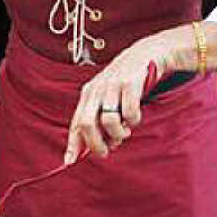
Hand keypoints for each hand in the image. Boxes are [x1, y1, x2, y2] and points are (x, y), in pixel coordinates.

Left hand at [64, 35, 174, 163]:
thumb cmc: (126, 82)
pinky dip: (133, 121)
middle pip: (86, 124)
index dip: (72, 144)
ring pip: (108, 121)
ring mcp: (111, 86)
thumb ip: (100, 119)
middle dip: (96, 144)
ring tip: (124, 133)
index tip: (70, 162)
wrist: (146, 54)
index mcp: (88, 94)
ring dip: (118, 135)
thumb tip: (93, 148)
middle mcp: (96, 90)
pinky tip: (134, 118)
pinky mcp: (129, 83)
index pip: (75, 123)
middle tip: (106, 150)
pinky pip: (129, 113)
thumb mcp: (108, 97)